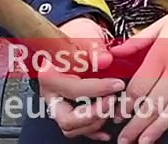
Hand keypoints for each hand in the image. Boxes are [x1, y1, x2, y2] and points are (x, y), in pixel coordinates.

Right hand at [38, 16, 124, 140]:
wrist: (75, 40)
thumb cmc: (78, 38)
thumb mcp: (86, 36)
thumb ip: (94, 49)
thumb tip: (105, 60)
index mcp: (49, 75)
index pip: (73, 89)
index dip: (98, 89)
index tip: (117, 84)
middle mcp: (51, 95)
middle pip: (67, 119)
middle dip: (94, 114)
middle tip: (113, 101)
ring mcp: (58, 105)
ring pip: (72, 128)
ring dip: (96, 122)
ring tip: (113, 107)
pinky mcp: (69, 112)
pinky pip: (79, 131)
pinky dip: (95, 131)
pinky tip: (109, 126)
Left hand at [108, 0, 167, 143]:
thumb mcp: (162, 23)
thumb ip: (138, 40)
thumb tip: (116, 52)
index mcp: (162, 53)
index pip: (139, 87)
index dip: (126, 105)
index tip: (118, 116)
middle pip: (154, 103)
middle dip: (137, 125)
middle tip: (125, 140)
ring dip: (159, 128)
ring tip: (146, 141)